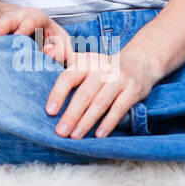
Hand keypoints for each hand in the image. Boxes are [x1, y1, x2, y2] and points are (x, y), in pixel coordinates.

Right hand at [0, 5, 73, 64]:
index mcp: (38, 18)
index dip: (26, 26)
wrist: (42, 41)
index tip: (19, 36)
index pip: (33, 18)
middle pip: (8, 19)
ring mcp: (3, 24)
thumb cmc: (55, 46)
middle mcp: (18, 17)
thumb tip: (49, 50)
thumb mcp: (63, 46)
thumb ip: (61, 50)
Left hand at [46, 46, 161, 139]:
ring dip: (87, 121)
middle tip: (60, 132)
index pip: (68, 77)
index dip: (58, 94)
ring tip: (75, 136)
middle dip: (71, 114)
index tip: (49, 111)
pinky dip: (108, 123)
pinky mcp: (133, 90)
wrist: (139, 62)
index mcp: (86, 62)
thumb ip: (63, 54)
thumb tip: (46, 49)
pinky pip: (119, 109)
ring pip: (100, 103)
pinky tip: (98, 135)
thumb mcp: (84, 58)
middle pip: (84, 94)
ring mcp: (119, 79)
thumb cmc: (103, 66)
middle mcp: (102, 69)